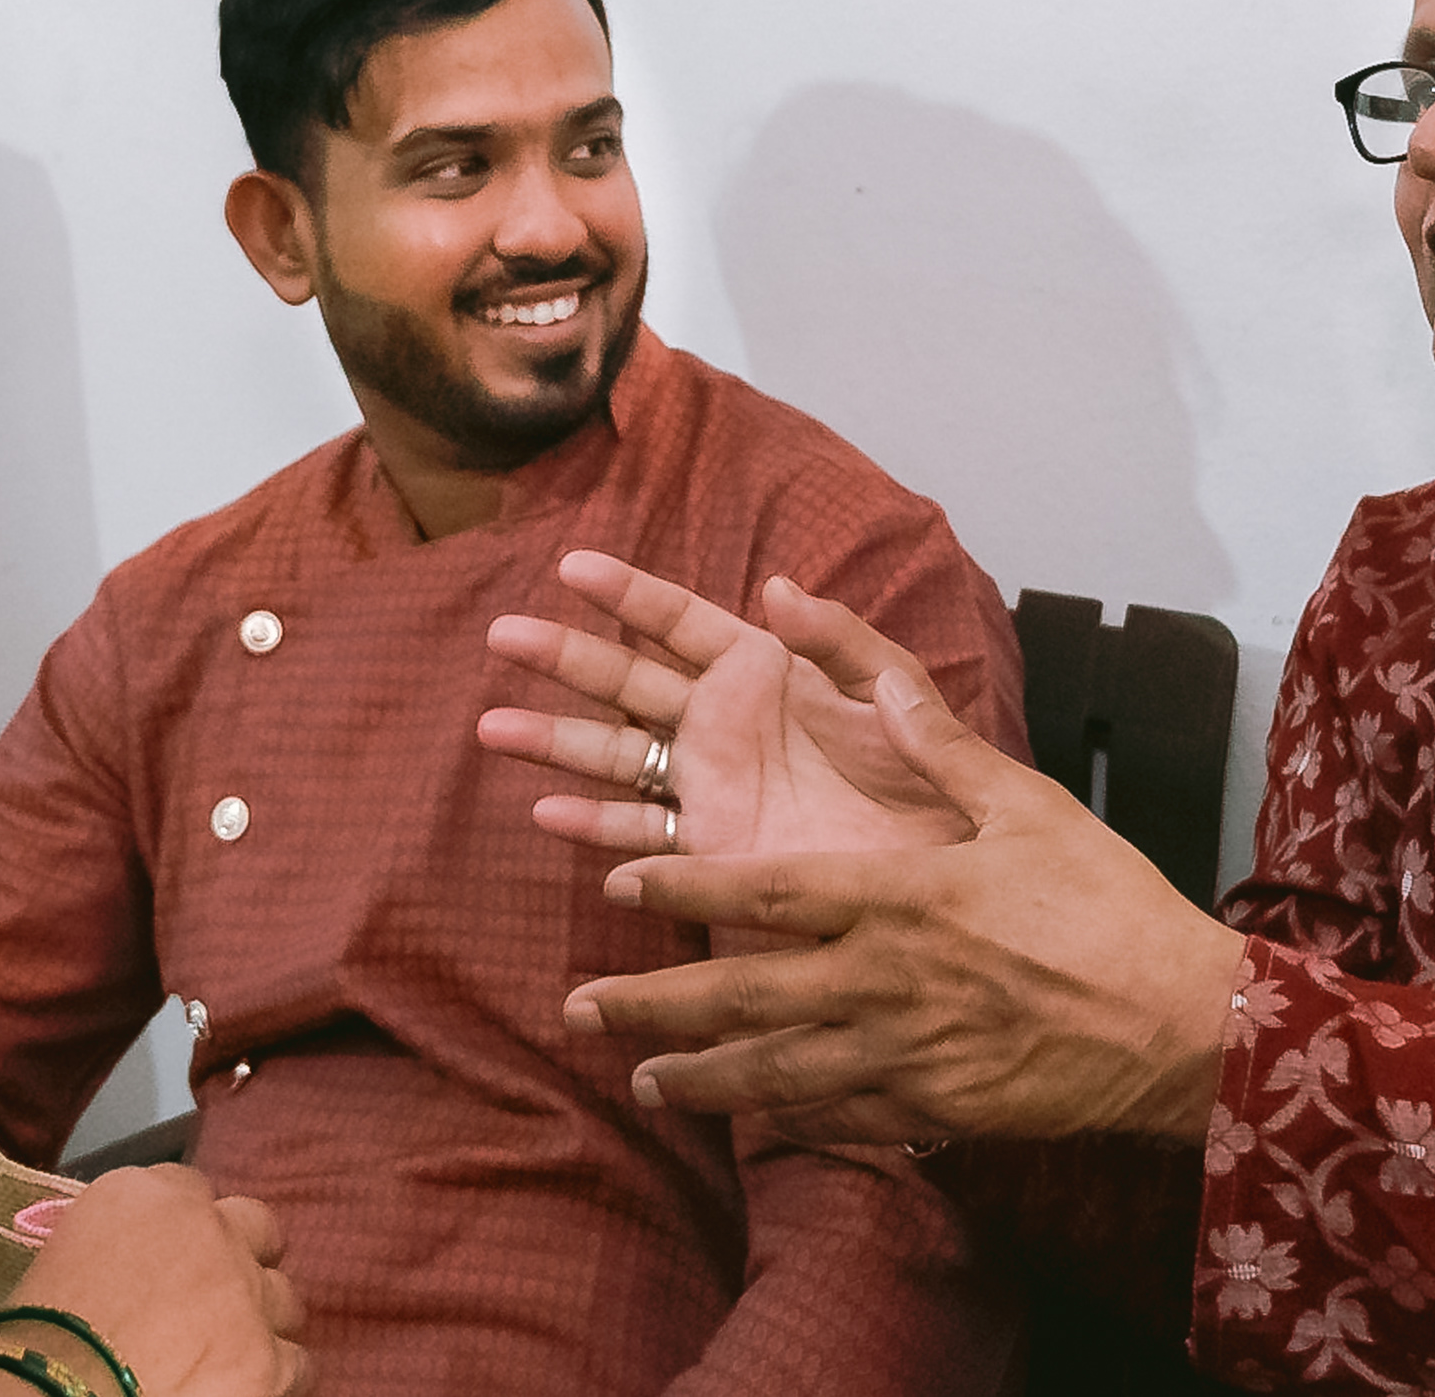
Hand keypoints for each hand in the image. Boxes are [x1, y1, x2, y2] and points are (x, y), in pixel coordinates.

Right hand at [0, 1165, 311, 1396]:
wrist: (57, 1387)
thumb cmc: (35, 1336)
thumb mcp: (61, 1257)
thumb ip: (114, 1240)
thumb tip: (131, 1264)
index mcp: (142, 1196)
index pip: (184, 1186)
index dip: (180, 1227)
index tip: (169, 1254)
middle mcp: (206, 1229)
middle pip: (255, 1226)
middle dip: (243, 1256)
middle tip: (216, 1295)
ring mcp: (245, 1294)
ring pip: (283, 1297)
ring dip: (258, 1319)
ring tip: (229, 1350)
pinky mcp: (269, 1360)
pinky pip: (296, 1363)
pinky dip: (274, 1376)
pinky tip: (244, 1386)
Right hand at [478, 550, 973, 865]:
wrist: (941, 870)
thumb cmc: (927, 773)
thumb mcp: (893, 690)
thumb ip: (838, 639)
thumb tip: (775, 585)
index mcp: (762, 669)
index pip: (678, 620)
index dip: (625, 593)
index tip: (569, 565)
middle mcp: (721, 722)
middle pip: (626, 681)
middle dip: (564, 657)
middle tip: (502, 634)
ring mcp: (709, 785)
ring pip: (616, 755)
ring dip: (555, 742)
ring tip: (493, 729)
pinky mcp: (710, 848)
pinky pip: (638, 832)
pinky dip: (592, 826)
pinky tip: (546, 813)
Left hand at [562, 653, 1247, 1151]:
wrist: (1182, 1023)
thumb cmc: (1106, 902)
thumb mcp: (1024, 803)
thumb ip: (936, 743)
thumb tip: (877, 673)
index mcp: (897, 897)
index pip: (763, 891)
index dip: (682, 887)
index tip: (616, 887)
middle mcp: (883, 981)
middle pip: (742, 994)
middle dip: (652, 1004)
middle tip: (580, 1009)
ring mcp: (906, 1055)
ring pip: (775, 1071)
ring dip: (699, 1075)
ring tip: (640, 1079)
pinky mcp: (937, 1109)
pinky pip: (842, 1118)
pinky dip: (786, 1119)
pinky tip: (749, 1118)